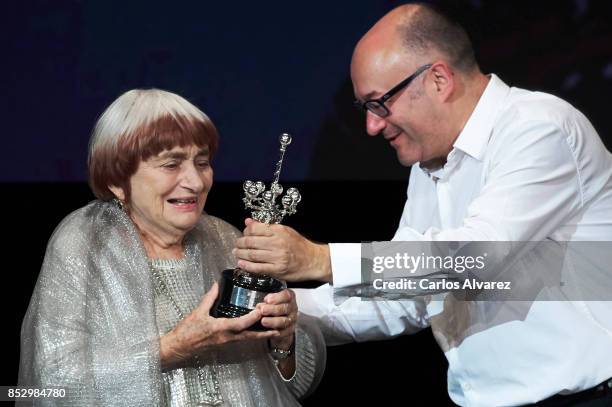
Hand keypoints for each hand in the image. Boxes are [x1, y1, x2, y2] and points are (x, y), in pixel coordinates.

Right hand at [160, 282, 277, 368]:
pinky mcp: (225, 344)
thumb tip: (218, 284)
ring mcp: (226, 342)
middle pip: (249, 336)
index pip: (240, 324)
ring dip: (261, 335)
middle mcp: (226, 337)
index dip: (251, 318)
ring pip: (247, 339)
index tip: (261, 311)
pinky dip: (252, 336)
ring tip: (274, 330)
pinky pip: (242, 340)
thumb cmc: (187, 331)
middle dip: (264, 332)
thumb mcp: (198, 312)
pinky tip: (258, 332)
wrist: (179, 347)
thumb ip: (209, 298)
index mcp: (219, 328)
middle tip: (277, 326)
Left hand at [233, 218, 331, 281]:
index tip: (244, 233)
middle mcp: (277, 243)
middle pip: (251, 242)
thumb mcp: (285, 231)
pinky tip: (241, 263)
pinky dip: (247, 266)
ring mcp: (277, 257)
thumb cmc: (299, 245)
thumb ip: (266, 226)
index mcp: (279, 231)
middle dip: (240, 243)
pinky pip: (258, 268)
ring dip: (241, 254)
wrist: (313, 260)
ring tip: (236, 253)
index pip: (255, 229)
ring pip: (252, 255)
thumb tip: (249, 221)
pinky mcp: (277, 270)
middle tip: (237, 244)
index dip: (246, 231)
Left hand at [258, 288, 297, 378]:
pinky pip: (283, 332)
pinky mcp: (288, 331)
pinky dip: (276, 332)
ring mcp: (291, 320)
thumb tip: (244, 277)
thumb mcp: (268, 295)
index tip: (267, 299)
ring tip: (263, 321)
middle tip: (262, 309)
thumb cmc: (271, 305)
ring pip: (284, 321)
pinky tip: (269, 331)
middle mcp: (292, 307)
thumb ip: (260, 289)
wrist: (278, 321)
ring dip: (274, 321)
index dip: (278, 297)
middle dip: (273, 309)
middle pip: (285, 308)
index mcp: (288, 296)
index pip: (286, 295)